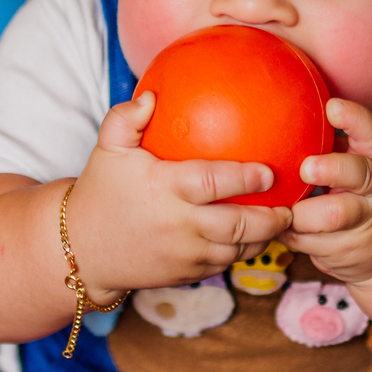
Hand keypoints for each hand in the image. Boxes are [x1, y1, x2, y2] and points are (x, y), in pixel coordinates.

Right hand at [70, 93, 292, 300]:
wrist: (80, 250)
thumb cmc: (100, 192)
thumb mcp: (107, 149)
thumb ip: (127, 117)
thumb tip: (152, 95)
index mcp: (165, 190)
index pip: (214, 183)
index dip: (246, 178)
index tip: (269, 172)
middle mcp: (179, 226)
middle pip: (238, 225)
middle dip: (272, 218)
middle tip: (291, 204)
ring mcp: (184, 255)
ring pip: (237, 251)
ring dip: (264, 238)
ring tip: (283, 222)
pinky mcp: (186, 276)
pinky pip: (223, 265)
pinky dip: (243, 253)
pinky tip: (256, 238)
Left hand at [286, 98, 371, 287]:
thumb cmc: (369, 193)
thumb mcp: (366, 164)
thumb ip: (339, 146)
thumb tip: (284, 117)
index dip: (353, 119)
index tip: (332, 107)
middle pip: (358, 175)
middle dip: (330, 169)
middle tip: (306, 168)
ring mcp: (363, 222)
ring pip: (331, 217)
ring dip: (299, 212)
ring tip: (282, 208)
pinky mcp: (346, 250)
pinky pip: (309, 241)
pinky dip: (288, 233)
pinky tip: (280, 225)